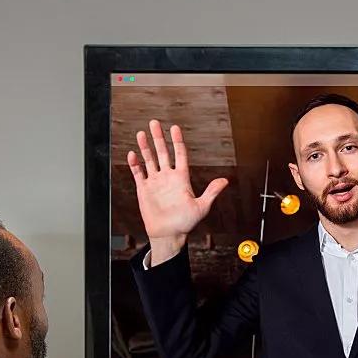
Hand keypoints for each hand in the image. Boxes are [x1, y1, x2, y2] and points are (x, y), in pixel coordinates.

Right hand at [127, 119, 229, 264]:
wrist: (169, 235)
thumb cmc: (186, 223)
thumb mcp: (202, 207)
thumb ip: (212, 192)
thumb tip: (225, 181)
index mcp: (182, 178)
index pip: (180, 154)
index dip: (177, 141)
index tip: (174, 128)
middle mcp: (168, 177)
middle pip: (163, 152)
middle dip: (158, 138)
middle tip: (154, 123)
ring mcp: (155, 182)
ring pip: (149, 159)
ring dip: (145, 147)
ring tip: (141, 133)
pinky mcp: (144, 189)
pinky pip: (138, 173)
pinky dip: (135, 164)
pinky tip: (132, 154)